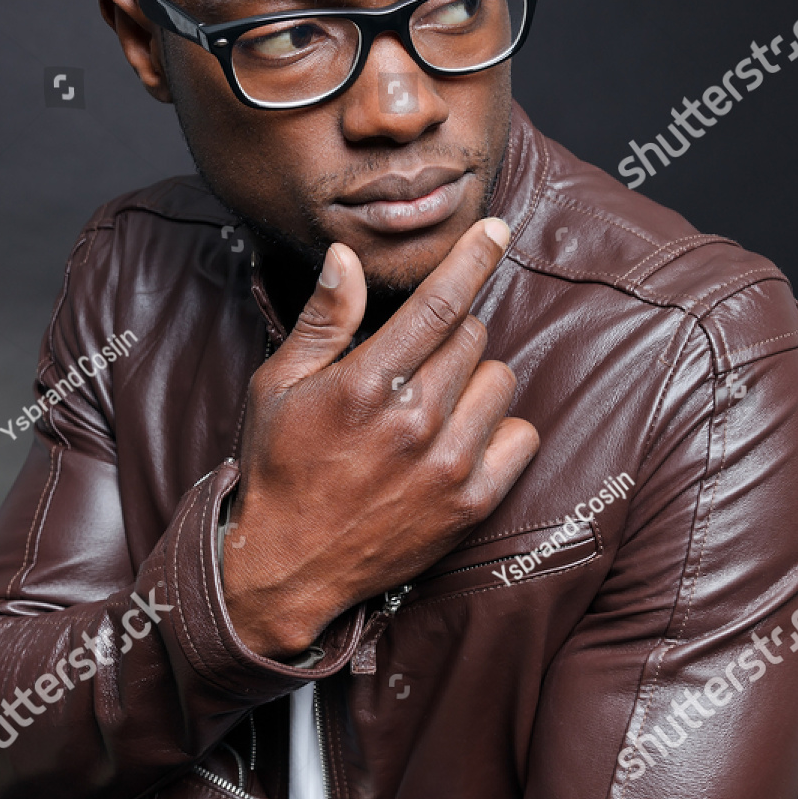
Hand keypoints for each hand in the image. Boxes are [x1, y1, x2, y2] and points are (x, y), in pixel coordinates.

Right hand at [222, 218, 539, 658]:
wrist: (287, 568)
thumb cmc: (277, 469)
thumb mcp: (277, 387)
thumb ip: (322, 320)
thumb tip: (345, 257)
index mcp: (366, 384)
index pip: (439, 304)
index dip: (473, 258)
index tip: (498, 230)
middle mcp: (415, 421)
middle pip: (474, 336)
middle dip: (449, 336)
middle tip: (414, 364)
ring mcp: (448, 465)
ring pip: (500, 380)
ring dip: (474, 380)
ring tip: (435, 405)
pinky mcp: (471, 504)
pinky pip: (520, 436)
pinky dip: (499, 429)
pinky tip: (462, 440)